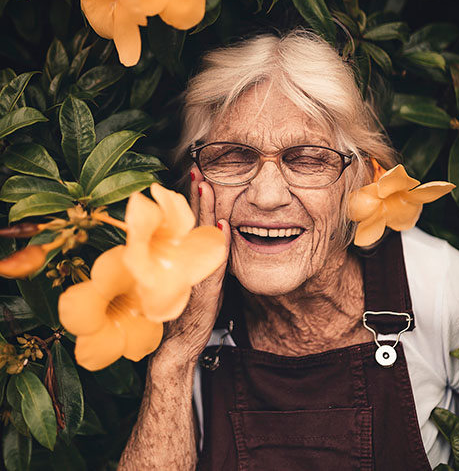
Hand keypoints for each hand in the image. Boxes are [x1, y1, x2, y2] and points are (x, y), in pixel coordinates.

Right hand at [151, 167, 230, 367]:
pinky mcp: (204, 289)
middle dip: (197, 196)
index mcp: (187, 258)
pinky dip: (218, 244)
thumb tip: (221, 238)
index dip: (195, 201)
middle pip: (193, 223)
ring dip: (204, 212)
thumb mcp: (198, 282)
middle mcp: (187, 262)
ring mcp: (193, 274)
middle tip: (199, 171)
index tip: (200, 178)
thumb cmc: (187, 313)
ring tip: (206, 187)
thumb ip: (208, 261)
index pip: (192, 223)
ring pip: (200, 237)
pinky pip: (213, 262)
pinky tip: (222, 226)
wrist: (178, 346)